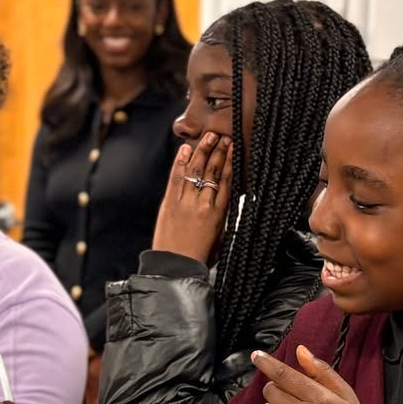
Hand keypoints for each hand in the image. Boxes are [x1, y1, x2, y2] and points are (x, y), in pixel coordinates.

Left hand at [151, 133, 231, 263]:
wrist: (176, 268)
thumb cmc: (199, 257)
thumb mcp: (221, 238)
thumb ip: (223, 217)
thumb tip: (225, 200)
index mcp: (219, 213)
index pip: (227, 180)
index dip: (230, 161)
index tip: (233, 147)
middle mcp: (203, 204)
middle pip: (213, 171)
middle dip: (218, 150)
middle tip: (223, 135)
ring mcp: (185, 202)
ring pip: (196, 170)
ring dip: (202, 150)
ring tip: (208, 136)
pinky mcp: (169, 204)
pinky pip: (176, 178)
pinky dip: (180, 162)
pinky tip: (185, 149)